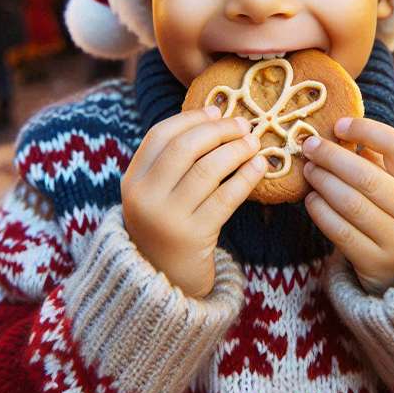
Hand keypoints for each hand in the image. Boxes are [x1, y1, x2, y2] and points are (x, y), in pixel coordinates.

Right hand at [121, 106, 267, 298]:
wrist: (165, 282)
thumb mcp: (156, 194)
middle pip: (184, 148)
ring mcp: (168, 218)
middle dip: (218, 131)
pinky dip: (246, 177)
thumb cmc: (168, 226)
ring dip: (236, 150)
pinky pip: (226, 198)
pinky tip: (261, 167)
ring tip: (255, 143)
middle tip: (244, 125)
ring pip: (208, 169)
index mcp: (133, 180)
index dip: (191, 118)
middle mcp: (145, 197)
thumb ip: (173, 161)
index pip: (160, 135)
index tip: (218, 110)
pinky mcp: (194, 236)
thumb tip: (215, 114)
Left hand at [302, 117, 393, 294]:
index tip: (338, 125)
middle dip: (332, 157)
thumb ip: (377, 158)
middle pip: (366, 176)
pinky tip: (312, 199)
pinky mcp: (375, 263)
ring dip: (323, 182)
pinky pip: (340, 232)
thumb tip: (337, 131)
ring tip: (309, 170)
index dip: (365, 130)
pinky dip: (321, 211)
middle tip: (310, 147)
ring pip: (350, 204)